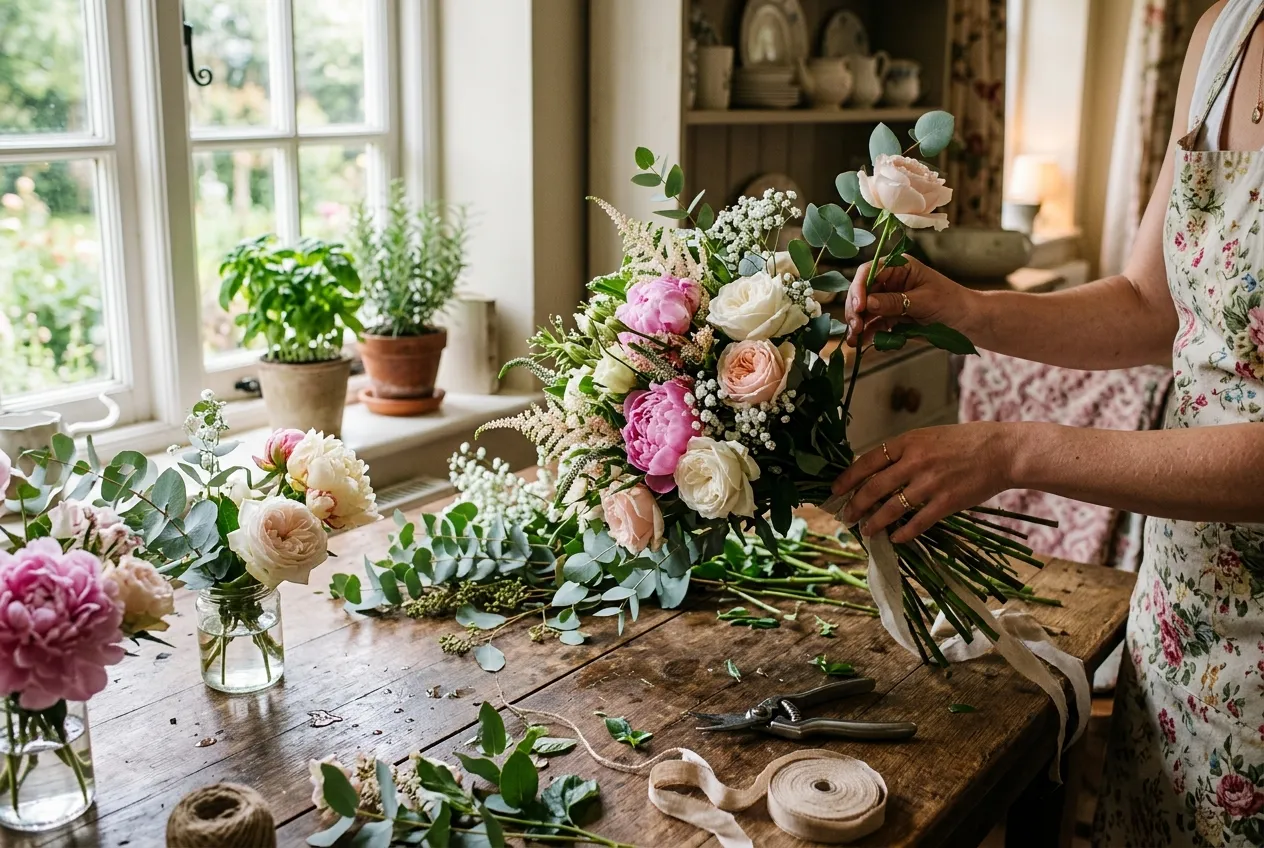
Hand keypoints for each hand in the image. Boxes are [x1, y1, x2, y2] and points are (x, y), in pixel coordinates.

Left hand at [831, 423, 1017, 542]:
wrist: (1002, 451)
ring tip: (866, 531)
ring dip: (875, 522)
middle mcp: (916, 461)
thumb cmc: (965, 442)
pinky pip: (919, 522)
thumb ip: (904, 452)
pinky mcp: (948, 502)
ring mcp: (931, 483)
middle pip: (874, 487)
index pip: (868, 461)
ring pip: (892, 507)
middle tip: (846, 516)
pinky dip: (904, 533)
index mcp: (908, 442)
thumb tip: (877, 471)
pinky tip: (896, 539)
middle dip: (856, 505)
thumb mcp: (928, 437)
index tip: (835, 490)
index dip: (848, 477)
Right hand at [844, 256, 976, 345]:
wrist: (967, 322)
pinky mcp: (890, 318)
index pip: (870, 272)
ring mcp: (888, 301)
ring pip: (864, 311)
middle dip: (856, 309)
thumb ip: (895, 302)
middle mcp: (889, 282)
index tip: (860, 306)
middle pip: (861, 292)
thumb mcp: (923, 301)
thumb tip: (868, 303)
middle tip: (856, 326)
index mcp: (899, 267)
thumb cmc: (951, 303)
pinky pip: (873, 325)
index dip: (860, 288)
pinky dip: (866, 334)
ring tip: (855, 339)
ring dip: (857, 324)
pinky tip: (860, 343)